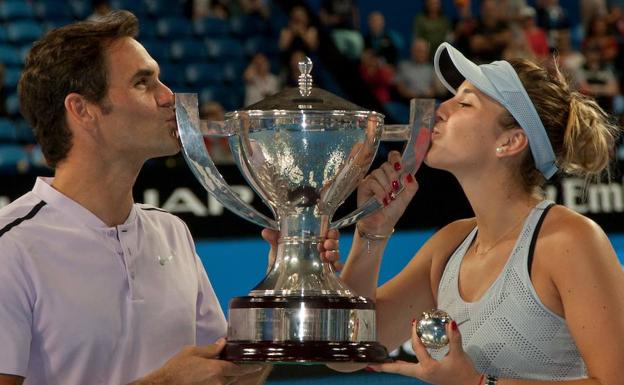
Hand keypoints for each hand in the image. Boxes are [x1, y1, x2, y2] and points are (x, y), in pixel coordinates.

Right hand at [138, 338, 263, 384]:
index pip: (241, 368)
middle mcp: (219, 382)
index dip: (252, 365)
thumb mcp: (192, 352)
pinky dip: (225, 381)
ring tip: (238, 368)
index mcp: (217, 370)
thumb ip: (211, 349)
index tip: (260, 362)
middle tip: (253, 363)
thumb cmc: (176, 369)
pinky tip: (223, 375)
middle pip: (237, 376)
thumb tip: (223, 343)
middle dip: (244, 370)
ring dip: (234, 376)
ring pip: (229, 383)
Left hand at [262, 228, 342, 270]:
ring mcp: (323, 263)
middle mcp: (319, 251)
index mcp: (310, 242)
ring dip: (334, 253)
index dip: (329, 231)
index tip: (328, 232)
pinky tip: (333, 266)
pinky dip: (337, 266)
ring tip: (326, 255)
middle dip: (333, 241)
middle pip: (333, 242)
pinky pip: (335, 269)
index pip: (324, 233)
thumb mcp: (275, 252)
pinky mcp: (325, 275)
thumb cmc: (279, 264)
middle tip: (326, 244)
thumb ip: (273, 241)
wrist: (278, 285)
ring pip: (335, 254)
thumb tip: (265, 231)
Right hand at [356, 151, 418, 235]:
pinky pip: (372, 182)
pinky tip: (382, 201)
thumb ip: (412, 185)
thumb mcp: (407, 197)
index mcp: (393, 174)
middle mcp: (382, 174)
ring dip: (386, 186)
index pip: (393, 157)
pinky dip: (379, 192)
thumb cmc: (393, 210)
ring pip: (378, 172)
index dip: (396, 158)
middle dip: (393, 177)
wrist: (382, 223)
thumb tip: (409, 174)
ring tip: (389, 198)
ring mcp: (372, 179)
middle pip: (386, 164)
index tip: (400, 167)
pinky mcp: (363, 186)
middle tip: (395, 189)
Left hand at [369, 320, 480, 384]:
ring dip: (392, 366)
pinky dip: (402, 366)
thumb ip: (454, 338)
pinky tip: (399, 364)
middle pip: (399, 369)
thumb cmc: (464, 373)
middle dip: (384, 367)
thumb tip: (451, 324)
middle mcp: (423, 373)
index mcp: (428, 368)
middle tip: (370, 365)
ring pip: (404, 371)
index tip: (413, 323)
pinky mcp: (427, 376)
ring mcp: (424, 376)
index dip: (414, 334)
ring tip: (379, 365)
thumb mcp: (459, 354)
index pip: (417, 347)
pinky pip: (410, 371)